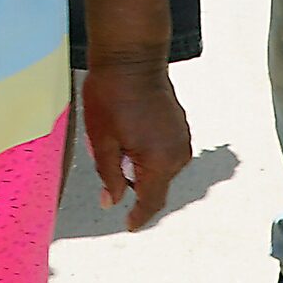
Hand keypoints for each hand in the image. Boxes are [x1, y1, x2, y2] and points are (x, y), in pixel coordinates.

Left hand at [77, 59, 192, 228]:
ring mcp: (182, 137)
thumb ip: (109, 176)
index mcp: (160, 160)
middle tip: (109, 158)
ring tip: (117, 139)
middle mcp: (178, 153)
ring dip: (140, 165)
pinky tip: (128, 131)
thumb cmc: (111, 95)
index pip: (151, 202)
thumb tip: (112, 202)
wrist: (131, 56)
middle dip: (133, 182)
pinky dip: (148, 151)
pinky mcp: (180, 125)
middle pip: (155, 185)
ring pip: (160, 168)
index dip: (138, 217)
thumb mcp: (101, 140)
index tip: (128, 225)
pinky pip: (164, 151)